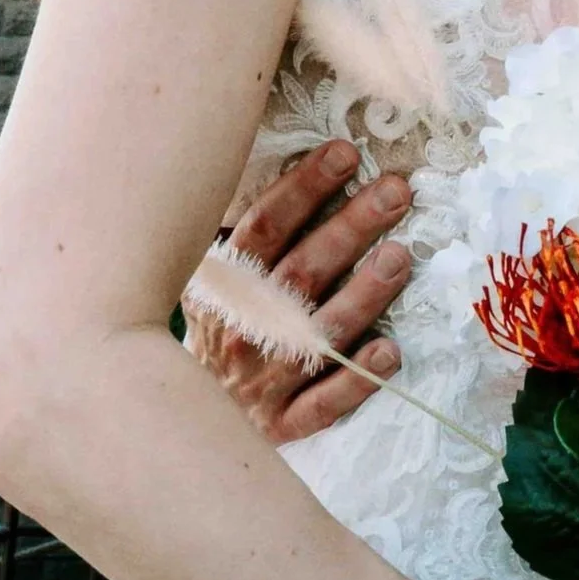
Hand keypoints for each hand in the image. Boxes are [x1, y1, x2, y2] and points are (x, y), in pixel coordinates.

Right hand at [185, 145, 414, 444]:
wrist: (179, 419)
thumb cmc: (219, 333)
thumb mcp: (214, 283)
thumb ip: (246, 239)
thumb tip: (286, 165)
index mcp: (222, 286)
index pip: (262, 229)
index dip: (302, 188)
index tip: (345, 154)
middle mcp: (241, 330)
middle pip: (299, 272)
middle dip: (349, 227)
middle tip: (395, 192)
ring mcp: (262, 381)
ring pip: (315, 335)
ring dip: (361, 296)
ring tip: (399, 257)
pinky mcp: (283, 425)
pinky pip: (322, 404)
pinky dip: (355, 379)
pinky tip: (388, 352)